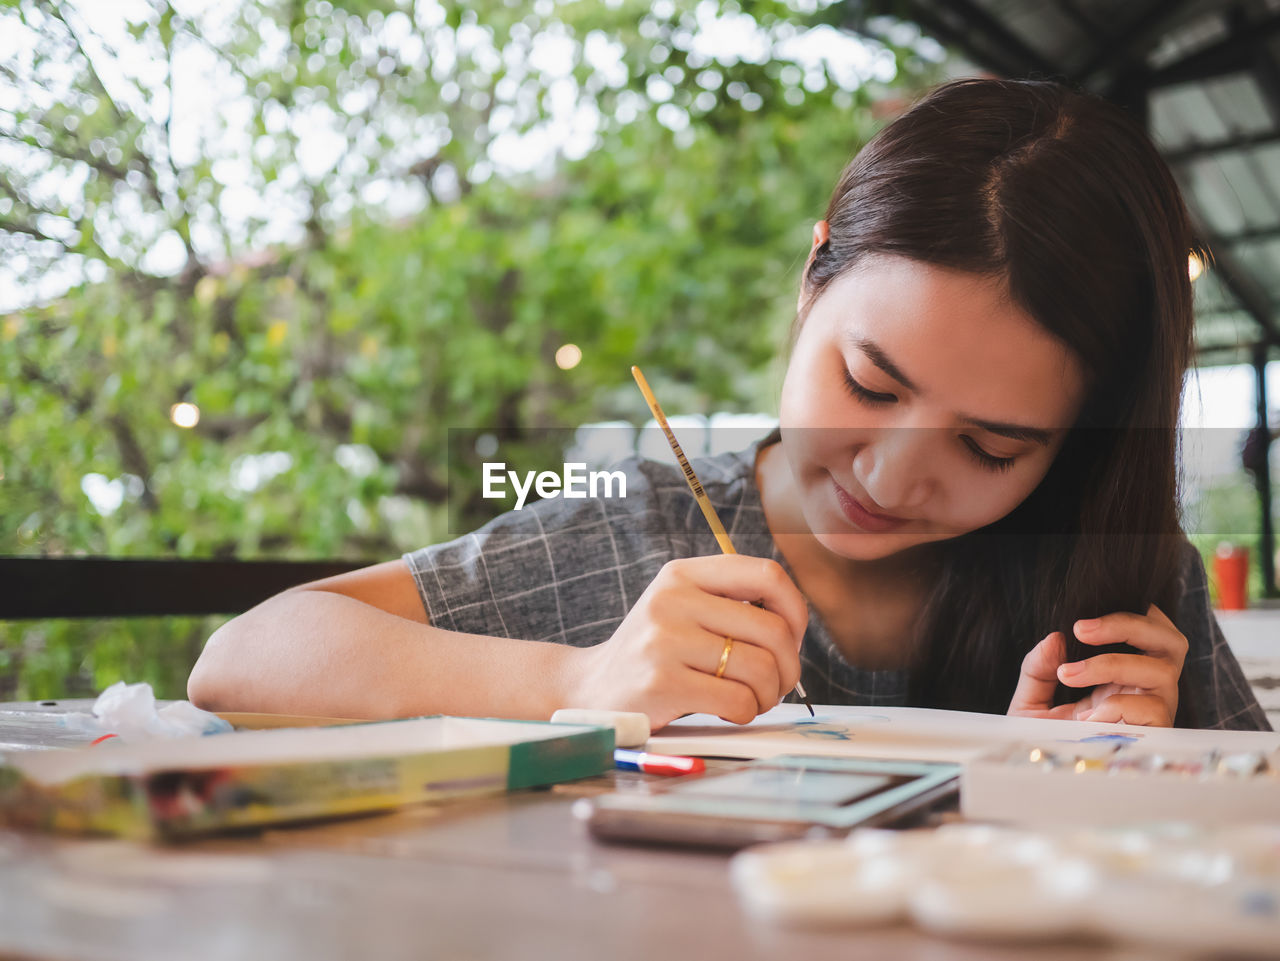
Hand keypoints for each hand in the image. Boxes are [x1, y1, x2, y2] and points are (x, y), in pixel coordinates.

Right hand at [562, 555, 808, 729]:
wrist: (591, 688)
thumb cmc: (654, 652)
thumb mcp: (682, 608)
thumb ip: (730, 603)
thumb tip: (795, 622)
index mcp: (684, 574)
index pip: (766, 574)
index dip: (795, 609)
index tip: (791, 636)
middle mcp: (673, 600)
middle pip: (772, 630)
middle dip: (788, 665)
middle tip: (777, 682)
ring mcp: (665, 641)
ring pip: (760, 668)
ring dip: (767, 694)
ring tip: (752, 698)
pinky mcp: (663, 683)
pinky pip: (738, 700)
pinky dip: (746, 712)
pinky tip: (731, 711)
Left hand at [1007, 605, 1186, 726]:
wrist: (1040, 777)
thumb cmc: (1042, 739)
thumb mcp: (1030, 700)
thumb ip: (1038, 667)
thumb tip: (1054, 638)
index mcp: (1122, 673)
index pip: (1151, 631)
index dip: (1134, 615)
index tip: (1082, 620)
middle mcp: (1145, 688)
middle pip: (1169, 641)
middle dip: (1128, 626)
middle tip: (1081, 630)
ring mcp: (1153, 712)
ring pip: (1162, 672)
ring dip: (1112, 664)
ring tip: (1070, 675)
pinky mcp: (1156, 738)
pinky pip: (1154, 712)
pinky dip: (1119, 706)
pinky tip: (1087, 716)